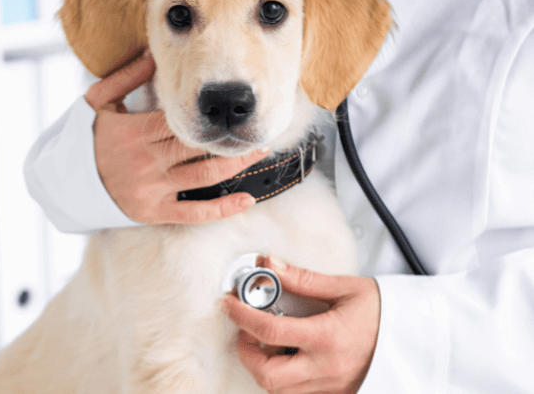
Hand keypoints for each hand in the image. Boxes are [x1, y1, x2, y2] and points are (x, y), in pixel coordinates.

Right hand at [84, 49, 269, 224]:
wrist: (66, 182)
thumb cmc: (85, 138)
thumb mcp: (98, 102)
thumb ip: (126, 77)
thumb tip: (152, 52)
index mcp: (132, 133)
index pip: (176, 121)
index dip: (205, 116)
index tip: (229, 108)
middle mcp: (144, 162)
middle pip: (196, 148)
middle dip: (229, 139)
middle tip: (256, 128)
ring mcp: (150, 190)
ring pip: (202, 178)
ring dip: (235, 165)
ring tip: (258, 152)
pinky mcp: (154, 212)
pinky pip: (192, 213)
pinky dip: (221, 209)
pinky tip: (246, 199)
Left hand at [221, 255, 379, 393]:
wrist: (417, 336)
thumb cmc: (383, 311)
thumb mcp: (344, 287)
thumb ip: (302, 279)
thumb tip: (268, 264)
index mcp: (328, 338)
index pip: (269, 332)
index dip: (241, 316)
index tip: (229, 303)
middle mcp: (327, 368)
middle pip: (268, 375)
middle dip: (246, 352)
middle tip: (245, 330)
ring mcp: (332, 386)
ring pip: (279, 391)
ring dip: (263, 367)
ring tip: (266, 342)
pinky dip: (283, 379)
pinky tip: (286, 357)